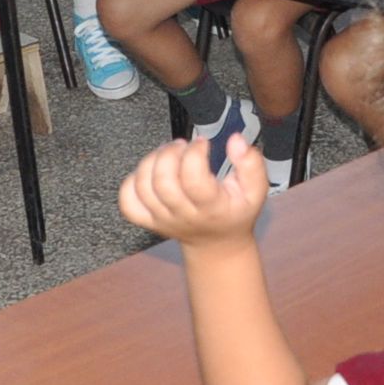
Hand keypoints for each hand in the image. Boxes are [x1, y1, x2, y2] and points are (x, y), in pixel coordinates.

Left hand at [118, 133, 270, 245]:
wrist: (217, 244)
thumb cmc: (235, 213)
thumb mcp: (255, 191)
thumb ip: (251, 164)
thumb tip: (235, 140)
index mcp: (211, 208)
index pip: (193, 180)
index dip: (194, 154)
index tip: (202, 143)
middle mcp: (183, 215)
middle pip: (163, 182)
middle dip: (170, 153)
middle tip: (182, 145)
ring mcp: (162, 220)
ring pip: (143, 187)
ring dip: (152, 160)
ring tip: (168, 152)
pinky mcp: (148, 220)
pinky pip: (128, 202)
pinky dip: (132, 182)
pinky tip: (150, 172)